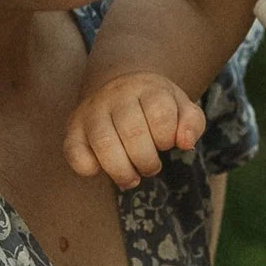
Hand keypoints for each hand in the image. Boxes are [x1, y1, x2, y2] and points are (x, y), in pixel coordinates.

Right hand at [66, 70, 205, 187]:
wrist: (119, 86)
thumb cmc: (155, 106)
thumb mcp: (181, 107)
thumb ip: (192, 123)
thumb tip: (185, 143)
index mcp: (147, 88)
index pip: (161, 115)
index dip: (166, 138)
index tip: (166, 143)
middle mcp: (116, 95)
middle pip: (133, 132)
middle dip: (147, 161)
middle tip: (150, 168)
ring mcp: (92, 110)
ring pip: (104, 143)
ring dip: (122, 171)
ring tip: (131, 179)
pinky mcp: (73, 127)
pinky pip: (74, 151)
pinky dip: (88, 167)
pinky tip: (101, 168)